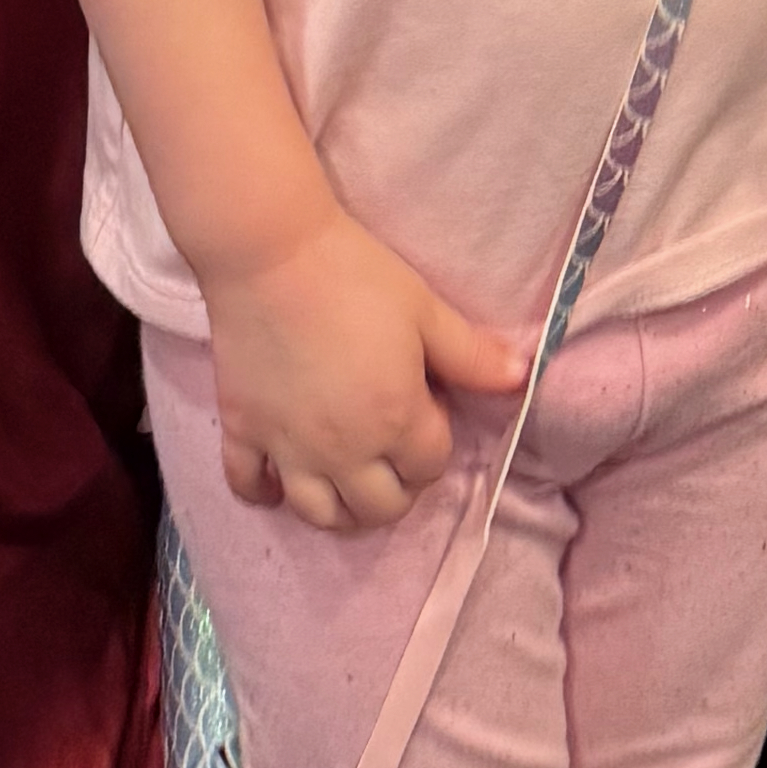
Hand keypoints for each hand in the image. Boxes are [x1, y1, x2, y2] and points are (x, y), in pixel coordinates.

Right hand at [205, 206, 531, 532]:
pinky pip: (248, 486)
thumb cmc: (356, 276)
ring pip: (318, 514)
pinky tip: (278, 480)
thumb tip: (523, 378)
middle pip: (378, 509)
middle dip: (395, 492)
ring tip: (346, 485)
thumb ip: (472, 355)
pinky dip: (264, 493)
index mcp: (395, 420)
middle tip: (393, 459)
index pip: (428, 468)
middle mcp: (344, 450)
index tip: (426, 415)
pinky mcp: (243, 431)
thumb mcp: (425, 310)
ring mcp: (288, 447)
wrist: (272, 253)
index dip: (434, 447)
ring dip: (339, 511)